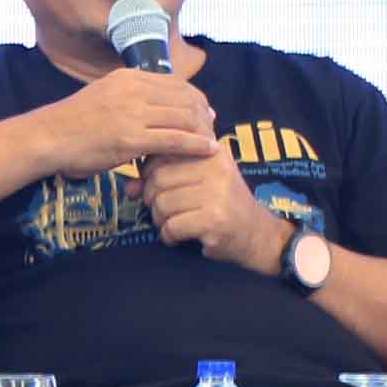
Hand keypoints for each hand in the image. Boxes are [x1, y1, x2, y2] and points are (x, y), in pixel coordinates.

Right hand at [34, 68, 217, 176]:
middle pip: (184, 98)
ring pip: (183, 117)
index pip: (175, 83)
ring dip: (203, 130)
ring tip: (212, 140)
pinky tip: (208, 150)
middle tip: (212, 127)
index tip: (204, 110)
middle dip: (203, 113)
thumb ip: (129, 94)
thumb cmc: (74, 123)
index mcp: (128, 77)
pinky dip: (196, 145)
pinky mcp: (131, 139)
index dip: (195, 97)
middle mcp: (134, 90)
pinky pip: (175, 140)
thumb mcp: (104, 94)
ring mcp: (133, 114)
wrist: (49, 137)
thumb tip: (151, 99)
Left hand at [142, 145, 286, 272]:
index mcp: (209, 150)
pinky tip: (179, 237)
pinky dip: (169, 236)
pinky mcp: (215, 219)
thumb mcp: (197, 181)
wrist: (256, 233)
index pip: (162, 152)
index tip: (159, 186)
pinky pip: (172, 226)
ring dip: (160, 220)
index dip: (150, 172)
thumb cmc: (221, 205)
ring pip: (162, 203)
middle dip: (152, 199)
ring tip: (174, 223)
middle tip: (164, 210)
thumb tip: (129, 188)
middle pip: (157, 178)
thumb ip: (164, 177)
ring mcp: (217, 192)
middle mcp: (215, 165)